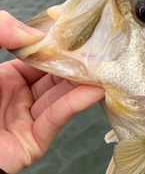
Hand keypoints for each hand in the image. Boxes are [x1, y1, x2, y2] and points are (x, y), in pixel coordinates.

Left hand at [0, 11, 104, 173]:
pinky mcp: (34, 142)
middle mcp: (17, 96)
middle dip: (75, 62)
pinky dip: (76, 103)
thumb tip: (34, 33)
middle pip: (53, 76)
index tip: (78, 31)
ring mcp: (26, 119)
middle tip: (101, 48)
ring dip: (82, 81)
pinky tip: (94, 90)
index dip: (55, 45)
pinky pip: (57, 117)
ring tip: (105, 66)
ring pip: (60, 95)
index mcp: (2, 77)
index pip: (37, 58)